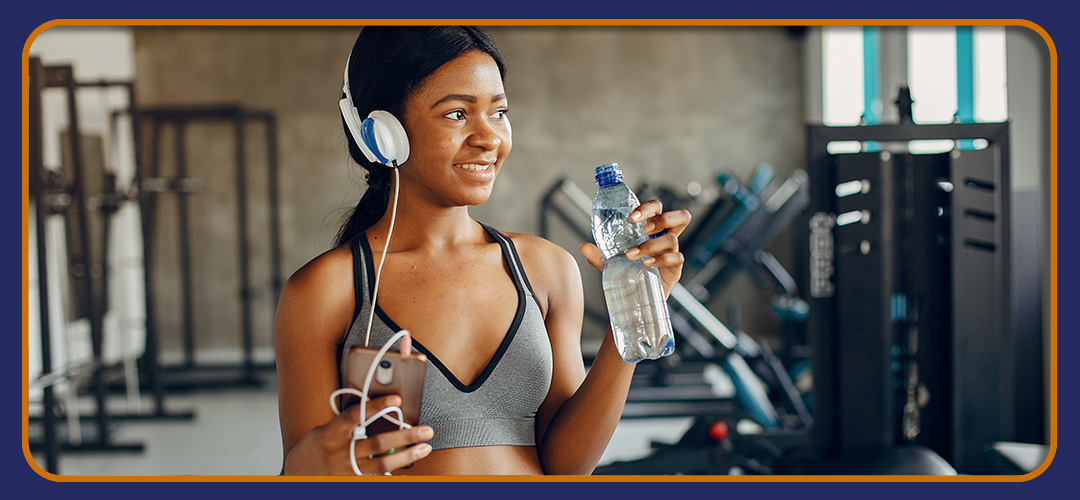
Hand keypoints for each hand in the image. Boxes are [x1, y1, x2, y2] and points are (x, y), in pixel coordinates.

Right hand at [282, 394, 433, 474]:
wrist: (295, 478)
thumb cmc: (312, 451)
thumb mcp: (322, 432)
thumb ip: (346, 424)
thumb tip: (374, 411)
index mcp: (330, 434)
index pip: (355, 415)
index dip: (376, 405)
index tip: (397, 398)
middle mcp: (340, 454)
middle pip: (378, 443)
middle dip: (405, 435)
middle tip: (426, 430)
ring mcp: (347, 472)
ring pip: (382, 464)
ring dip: (407, 455)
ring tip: (424, 448)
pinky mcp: (352, 483)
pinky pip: (377, 479)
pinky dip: (394, 475)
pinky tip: (407, 471)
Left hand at [579, 199, 690, 297]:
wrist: (635, 303)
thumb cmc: (628, 276)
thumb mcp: (610, 264)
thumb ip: (598, 255)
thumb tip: (583, 247)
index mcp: (652, 231)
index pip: (658, 209)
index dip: (649, 208)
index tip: (632, 217)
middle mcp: (665, 239)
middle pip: (681, 217)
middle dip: (662, 218)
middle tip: (644, 229)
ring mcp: (672, 253)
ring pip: (672, 238)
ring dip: (650, 244)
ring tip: (632, 254)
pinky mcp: (674, 270)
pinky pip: (676, 259)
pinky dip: (660, 259)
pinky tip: (646, 264)